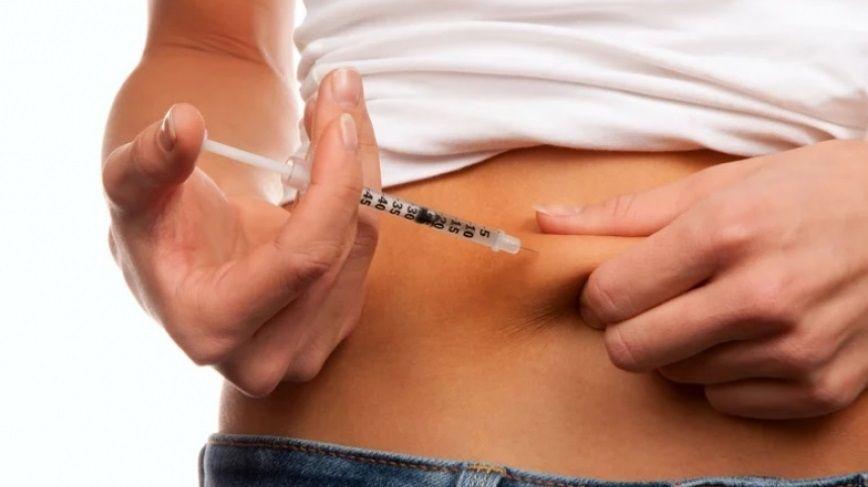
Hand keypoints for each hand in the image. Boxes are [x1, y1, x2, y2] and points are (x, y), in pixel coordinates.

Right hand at [102, 69, 380, 396]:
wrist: (182, 266)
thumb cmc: (155, 230)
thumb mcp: (133, 191)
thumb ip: (150, 160)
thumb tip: (185, 124)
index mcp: (213, 326)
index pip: (303, 259)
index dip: (332, 184)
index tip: (337, 115)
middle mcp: (266, 356)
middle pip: (339, 248)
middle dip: (348, 160)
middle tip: (338, 89)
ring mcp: (305, 351)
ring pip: (362, 247)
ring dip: (359, 170)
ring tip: (330, 115)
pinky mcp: (332, 330)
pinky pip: (365, 255)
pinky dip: (358, 198)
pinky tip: (333, 163)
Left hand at [535, 140, 867, 418]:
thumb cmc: (808, 191)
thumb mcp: (719, 184)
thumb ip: (627, 213)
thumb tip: (546, 221)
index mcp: (725, 234)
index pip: (609, 297)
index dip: (598, 294)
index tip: (612, 285)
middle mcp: (761, 297)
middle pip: (631, 351)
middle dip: (627, 327)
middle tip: (652, 303)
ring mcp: (795, 350)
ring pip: (677, 377)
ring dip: (681, 347)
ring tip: (716, 308)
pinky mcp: (820, 387)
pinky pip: (727, 402)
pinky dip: (725, 374)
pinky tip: (750, 337)